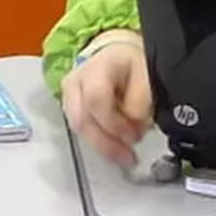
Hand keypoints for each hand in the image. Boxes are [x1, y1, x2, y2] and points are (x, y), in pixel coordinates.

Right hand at [61, 32, 152, 164]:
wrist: (119, 58)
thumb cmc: (133, 66)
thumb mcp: (147, 77)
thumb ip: (140, 102)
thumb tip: (134, 127)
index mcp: (97, 66)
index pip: (96, 98)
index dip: (114, 123)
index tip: (134, 136)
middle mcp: (76, 80)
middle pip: (81, 119)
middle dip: (106, 143)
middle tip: (128, 157)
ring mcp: (68, 95)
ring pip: (78, 128)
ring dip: (103, 146)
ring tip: (125, 156)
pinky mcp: (69, 108)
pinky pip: (81, 131)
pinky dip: (99, 142)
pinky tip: (115, 148)